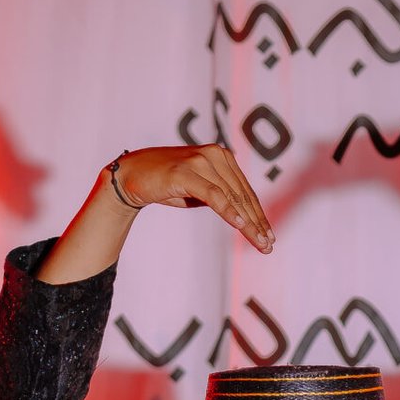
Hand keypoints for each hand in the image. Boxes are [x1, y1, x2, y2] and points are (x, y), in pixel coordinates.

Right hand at [38, 142, 273, 284]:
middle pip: (242, 195)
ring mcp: (201, 161)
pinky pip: (214, 195)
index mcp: (221, 156)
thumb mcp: (199, 190)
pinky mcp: (187, 172)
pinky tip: (242, 226)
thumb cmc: (166, 184)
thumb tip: (244, 215)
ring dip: (249, 223)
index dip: (258, 215)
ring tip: (260, 243)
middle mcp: (215, 155)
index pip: (244, 190)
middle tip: (268, 245)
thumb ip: (220, 196)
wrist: (132, 176)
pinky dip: (230, 211)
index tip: (268, 236)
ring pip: (232, 197)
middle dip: (258, 222)